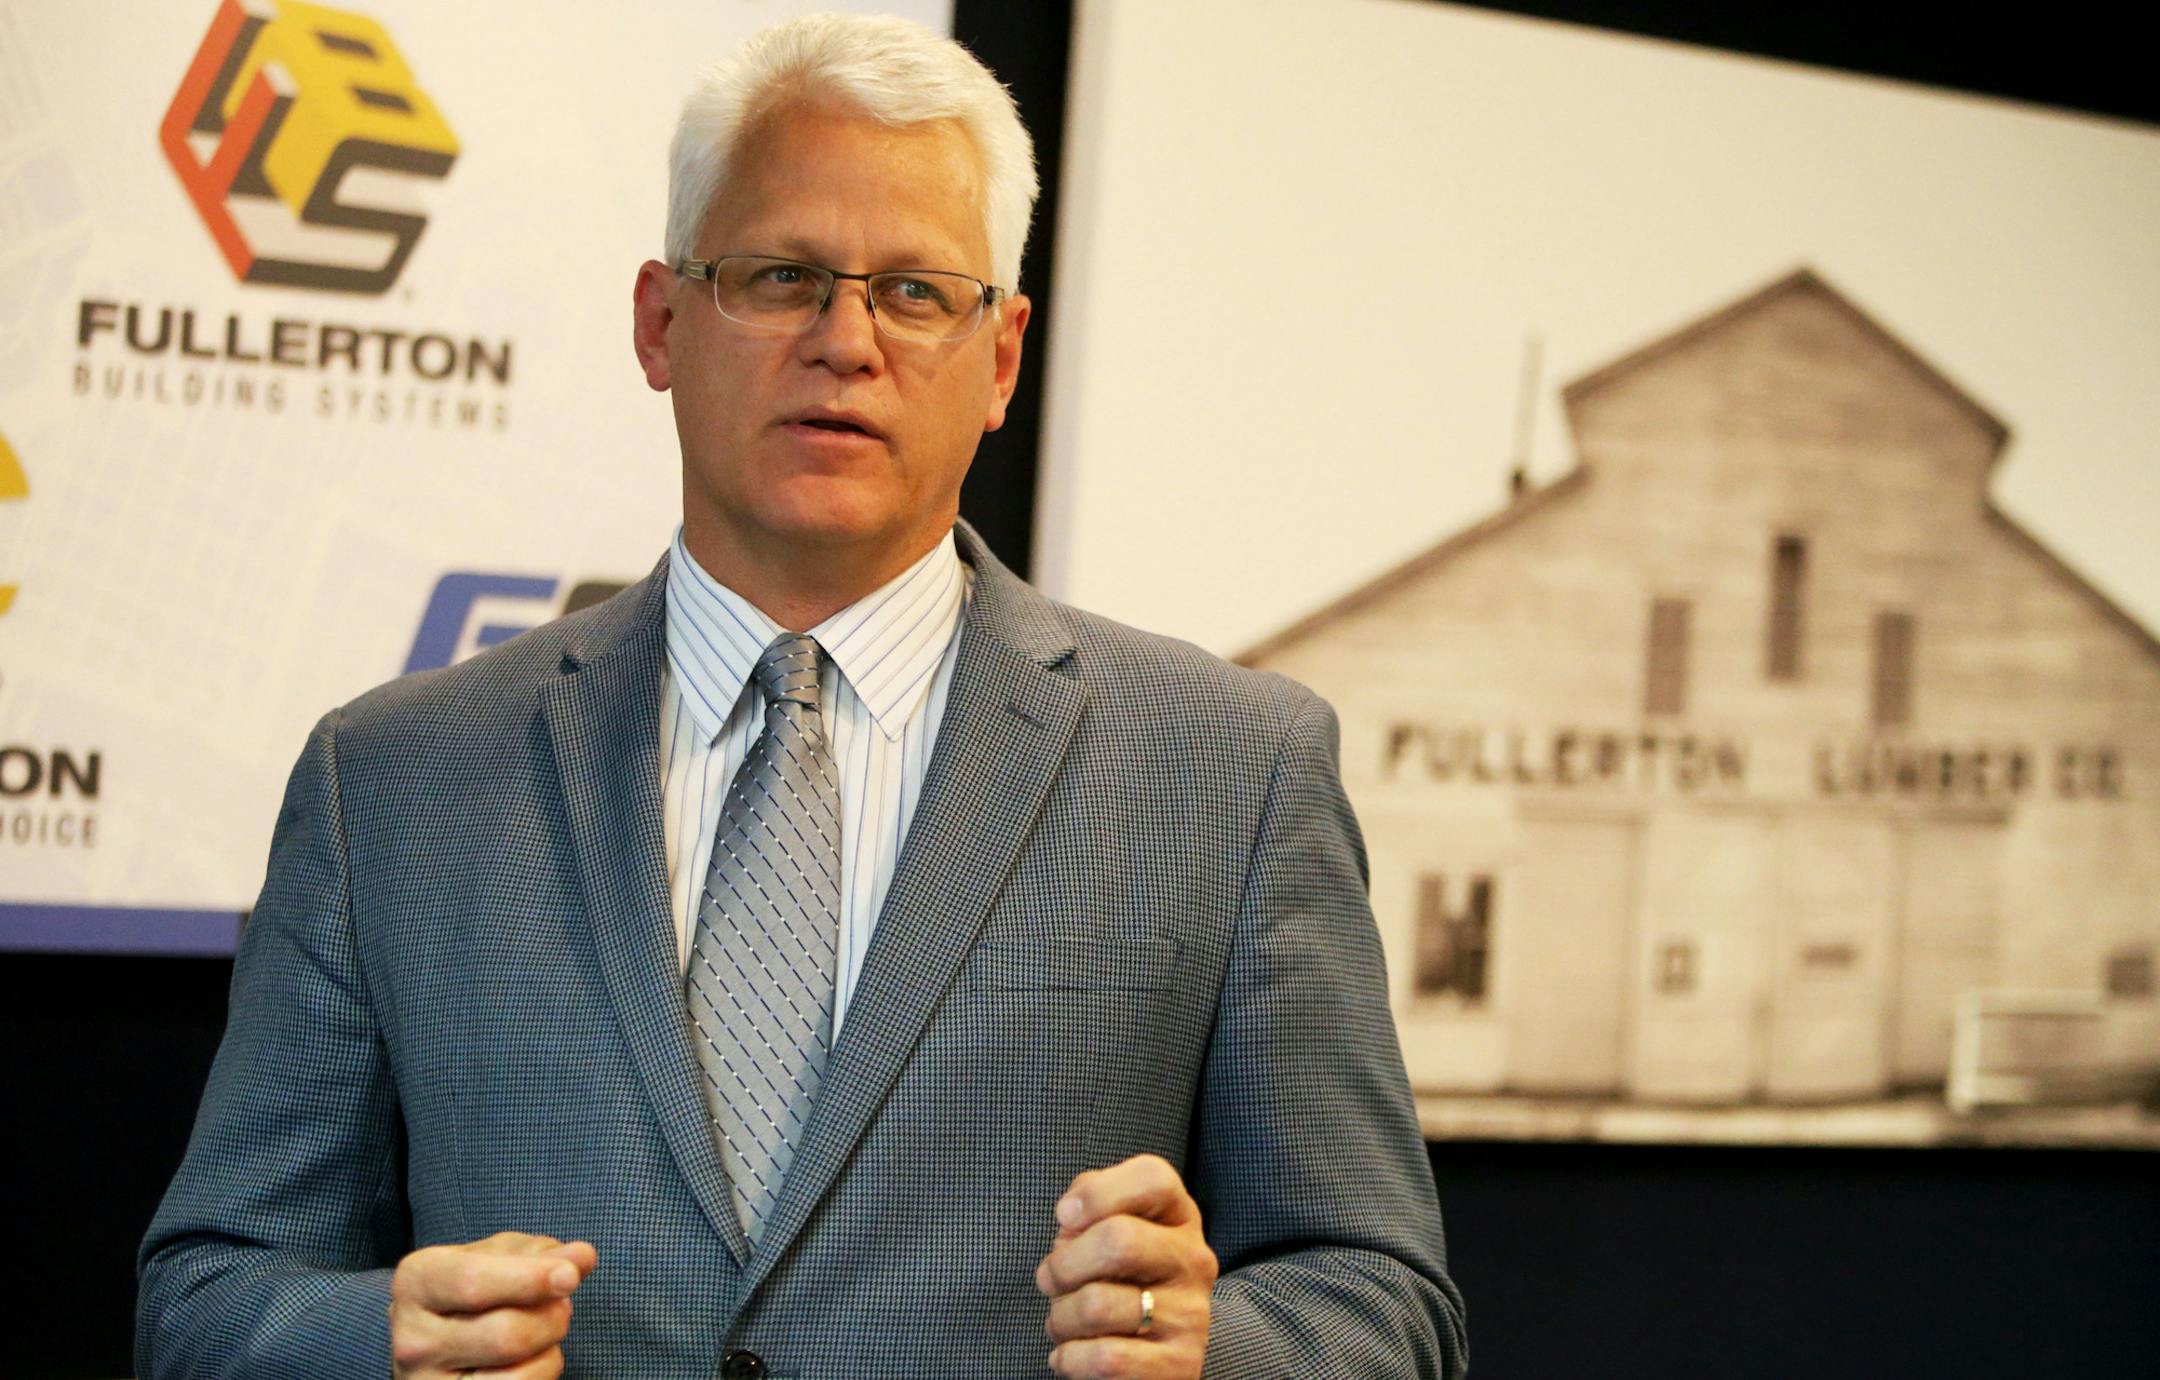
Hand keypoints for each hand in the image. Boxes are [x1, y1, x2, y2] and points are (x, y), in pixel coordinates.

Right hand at [389, 1231, 597, 1378]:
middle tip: (562, 1306)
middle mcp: (412, 1338)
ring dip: (551, 1347)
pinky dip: (545, 1370)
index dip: (529, 1279)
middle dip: (552, 1317)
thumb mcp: (498, 1259)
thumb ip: (540, 1255)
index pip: (473, 1282)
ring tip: (545, 1329)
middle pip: (505, 1334)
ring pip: (518, 1374)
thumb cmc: (473, 1293)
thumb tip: (582, 1257)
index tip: (571, 1276)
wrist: (435, 1343)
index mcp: (417, 1282)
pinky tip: (534, 1357)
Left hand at [1035, 1154, 1217, 1378]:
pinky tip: (1069, 1355)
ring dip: (1061, 1317)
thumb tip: (1071, 1215)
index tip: (1064, 1217)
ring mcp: (1192, 1314)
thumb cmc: (1116, 1279)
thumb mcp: (1106, 1229)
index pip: (1152, 1178)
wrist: (1152, 1354)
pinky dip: (1070, 1358)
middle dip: (1064, 1264)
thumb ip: (1091, 1202)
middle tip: (1049, 1280)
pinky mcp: (1180, 1364)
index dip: (1098, 1193)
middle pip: (1118, 1240)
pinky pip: (1106, 1359)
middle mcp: (1194, 1260)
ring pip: (1098, 1305)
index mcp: (1178, 1216)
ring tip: (1063, 1322)